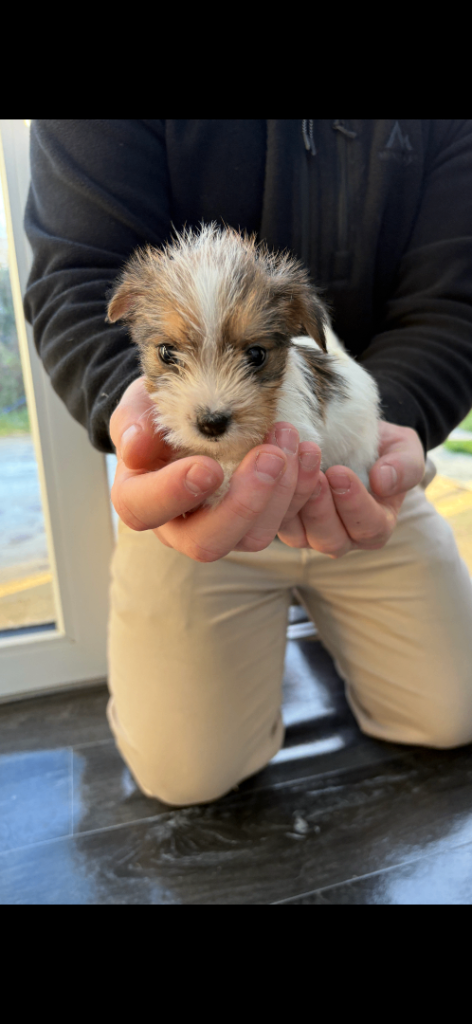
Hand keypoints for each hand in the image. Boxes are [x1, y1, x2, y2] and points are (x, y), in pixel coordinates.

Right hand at [109, 377, 321, 560]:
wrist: (194, 410)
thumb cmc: (160, 410)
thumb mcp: (139, 404)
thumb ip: (133, 422)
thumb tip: (136, 448)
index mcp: (140, 499)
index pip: (145, 510)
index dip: (175, 494)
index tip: (207, 467)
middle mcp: (179, 526)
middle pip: (207, 543)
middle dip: (243, 503)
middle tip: (269, 456)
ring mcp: (223, 529)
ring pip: (254, 538)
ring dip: (280, 493)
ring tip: (289, 440)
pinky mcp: (258, 522)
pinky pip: (285, 521)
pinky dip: (301, 489)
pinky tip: (307, 451)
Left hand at [276, 421, 425, 555]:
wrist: (347, 435)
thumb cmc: (379, 447)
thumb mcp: (403, 448)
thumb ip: (405, 465)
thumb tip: (384, 482)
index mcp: (375, 525)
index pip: (369, 527)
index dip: (354, 504)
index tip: (340, 473)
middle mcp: (342, 537)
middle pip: (331, 539)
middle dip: (321, 507)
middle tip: (314, 475)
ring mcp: (308, 533)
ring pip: (298, 535)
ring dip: (293, 503)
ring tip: (290, 468)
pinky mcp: (282, 520)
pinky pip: (274, 520)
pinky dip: (271, 497)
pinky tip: (272, 467)